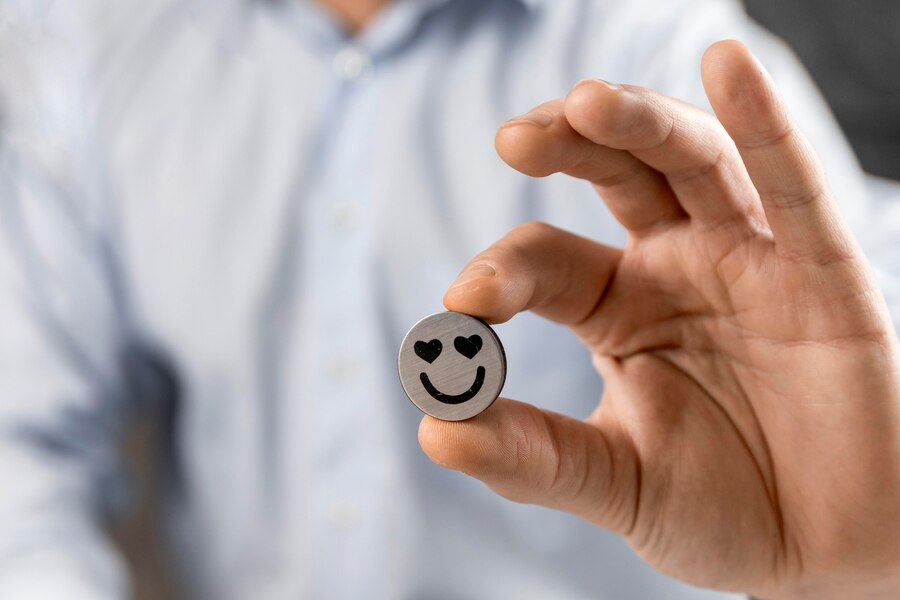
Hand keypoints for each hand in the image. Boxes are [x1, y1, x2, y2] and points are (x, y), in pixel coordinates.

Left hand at [418, 41, 899, 599]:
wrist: (828, 555)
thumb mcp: (615, 483)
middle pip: (616, 176)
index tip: (462, 304)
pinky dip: (764, 127)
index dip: (504, 271)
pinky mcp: (823, 276)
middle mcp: (677, 268)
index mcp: (617, 309)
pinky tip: (728, 66)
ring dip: (642, 123)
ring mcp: (748, 263)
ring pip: (694, 163)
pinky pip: (794, 191)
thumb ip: (532, 455)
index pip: (547, 262)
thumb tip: (434, 429)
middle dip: (568, 145)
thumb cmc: (724, 513)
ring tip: (587, 102)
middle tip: (515, 137)